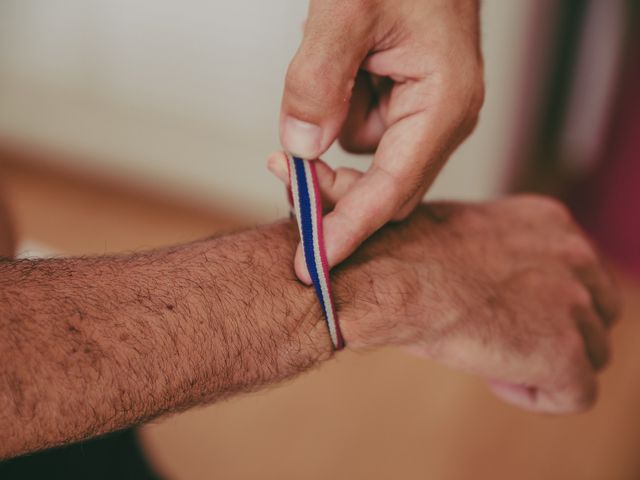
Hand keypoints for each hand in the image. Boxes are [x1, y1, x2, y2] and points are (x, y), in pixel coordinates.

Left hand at [277, 0, 483, 283]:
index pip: (391, 190)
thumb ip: (318, 80)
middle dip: (330, 189)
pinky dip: (333, 119)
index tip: (310, 266)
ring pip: (364, 162)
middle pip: (381, 189)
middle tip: (279, 169)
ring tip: (322, 78)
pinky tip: (338, 74)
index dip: (348, 230)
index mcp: (443, 103)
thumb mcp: (346, 7)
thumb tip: (300, 149)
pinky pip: (358, 132)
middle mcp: (441, 119)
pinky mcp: (404, 105)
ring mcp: (425, 114)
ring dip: (326, 144)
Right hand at [333, 193, 619, 412]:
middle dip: (559, 332)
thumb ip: (499, 255)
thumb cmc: (404, 256)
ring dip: (544, 363)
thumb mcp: (465, 237)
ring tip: (490, 358)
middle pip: (597, 312)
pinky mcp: (564, 351)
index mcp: (549, 222)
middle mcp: (575, 255)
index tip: (502, 311)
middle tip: (504, 339)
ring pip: (592, 353)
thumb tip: (492, 284)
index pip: (579, 273)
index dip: (547, 302)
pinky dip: (536, 395)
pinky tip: (493, 378)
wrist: (391, 278)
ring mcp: (573, 303)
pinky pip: (576, 394)